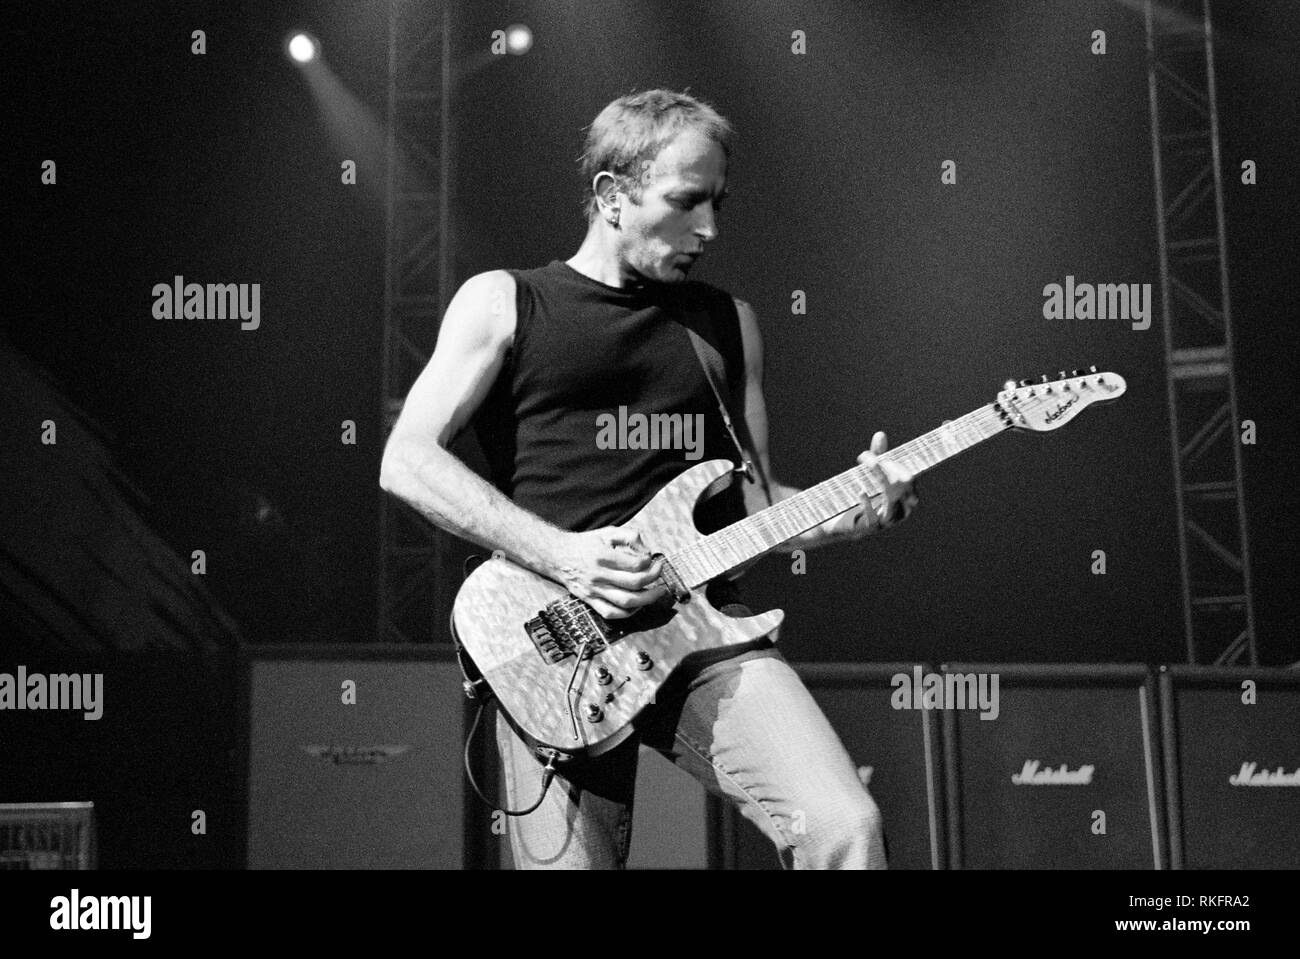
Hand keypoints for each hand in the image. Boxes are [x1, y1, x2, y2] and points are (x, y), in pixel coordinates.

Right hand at [543, 527, 666, 619]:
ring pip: (626, 601)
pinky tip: (638, 605)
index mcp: (602, 556)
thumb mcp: (607, 532)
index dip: (649, 562)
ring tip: (657, 592)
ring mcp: (594, 590)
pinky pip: (612, 613)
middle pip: (634, 583)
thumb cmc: (585, 544)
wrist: (558, 556)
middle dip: (654, 578)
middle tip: (660, 572)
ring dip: (647, 599)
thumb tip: (647, 552)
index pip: (634, 564)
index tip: (653, 559)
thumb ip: (629, 536)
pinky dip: (628, 613)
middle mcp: (598, 575)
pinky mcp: (590, 601)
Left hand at [845, 431, 917, 537]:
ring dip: (880, 483)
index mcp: (906, 496)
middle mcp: (901, 510)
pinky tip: (861, 492)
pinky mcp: (871, 528)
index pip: (909, 479)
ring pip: (891, 503)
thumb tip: (880, 434)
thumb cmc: (865, 495)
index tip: (881, 457)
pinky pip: (874, 519)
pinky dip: (868, 504)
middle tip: (874, 460)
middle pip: (904, 489)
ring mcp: (888, 521)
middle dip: (891, 472)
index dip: (898, 466)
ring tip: (870, 468)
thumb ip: (878, 456)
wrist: (843, 521)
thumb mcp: (871, 475)